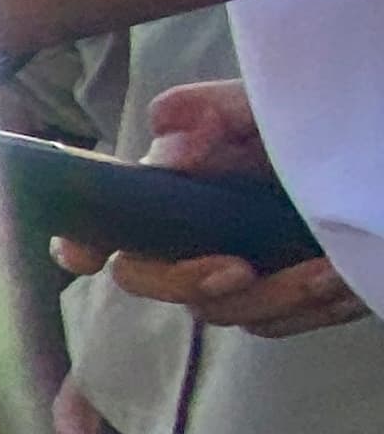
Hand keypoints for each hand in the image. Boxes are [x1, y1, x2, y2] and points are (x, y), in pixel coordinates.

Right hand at [48, 83, 368, 337]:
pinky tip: (339, 280)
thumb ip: (216, 113)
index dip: (78, 240)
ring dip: (271, 298)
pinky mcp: (274, 301)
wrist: (373, 161)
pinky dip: (304, 310)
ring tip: (326, 273)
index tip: (85, 256)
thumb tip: (164, 149)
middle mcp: (187, 231)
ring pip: (215, 310)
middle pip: (144, 277)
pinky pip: (270, 324)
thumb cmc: (327, 125)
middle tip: (238, 270)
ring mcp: (229, 270)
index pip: (102, 216)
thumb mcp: (270, 109)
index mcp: (176, 183)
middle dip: (184, 280)